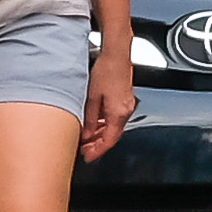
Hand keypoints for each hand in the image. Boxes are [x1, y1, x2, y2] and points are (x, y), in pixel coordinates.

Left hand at [79, 45, 133, 161]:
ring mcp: (127, 105)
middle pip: (112, 135)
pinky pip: (115, 118)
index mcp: (118, 113)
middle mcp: (126, 111)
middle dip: (98, 144)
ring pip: (114, 127)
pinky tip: (95, 123)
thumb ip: (89, 119)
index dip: (97, 151)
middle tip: (84, 149)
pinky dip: (105, 124)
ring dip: (101, 134)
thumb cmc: (106, 70)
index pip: (109, 140)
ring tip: (87, 137)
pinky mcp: (125, 99)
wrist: (116, 54)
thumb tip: (86, 133)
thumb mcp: (92, 98)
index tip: (88, 157)